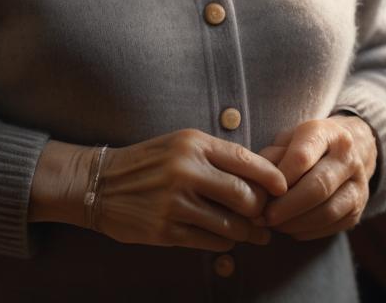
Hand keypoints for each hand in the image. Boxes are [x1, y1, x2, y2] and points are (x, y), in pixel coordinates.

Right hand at [93, 129, 286, 251]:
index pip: (245, 160)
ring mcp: (175, 202)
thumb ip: (217, 156)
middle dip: (261, 209)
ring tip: (256, 233)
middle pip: (244, 195)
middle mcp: (186, 170)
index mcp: (194, 144)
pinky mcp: (165, 230)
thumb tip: (260, 177)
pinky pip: (210, 241)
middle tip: (268, 216)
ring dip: (248, 232)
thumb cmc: (151, 162)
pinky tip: (227, 238)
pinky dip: (225, 242)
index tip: (283, 188)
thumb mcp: (182, 145)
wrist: (102, 183)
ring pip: (230, 224)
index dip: (271, 177)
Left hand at [256, 115, 377, 240]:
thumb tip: (257, 184)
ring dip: (296, 223)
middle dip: (287, 206)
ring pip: (327, 211)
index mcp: (327, 133)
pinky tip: (291, 227)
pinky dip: (307, 231)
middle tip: (264, 216)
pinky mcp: (358, 209)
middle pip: (318, 186)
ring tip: (274, 224)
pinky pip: (332, 226)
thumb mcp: (289, 139)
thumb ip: (273, 157)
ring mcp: (358, 184)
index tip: (263, 190)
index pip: (303, 156)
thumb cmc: (308, 145)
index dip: (281, 177)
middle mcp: (348, 157)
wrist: (351, 150)